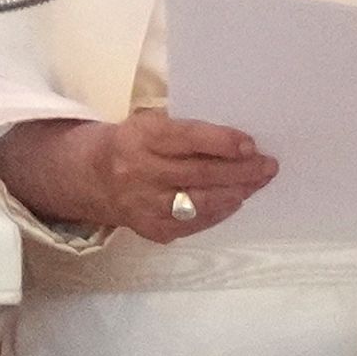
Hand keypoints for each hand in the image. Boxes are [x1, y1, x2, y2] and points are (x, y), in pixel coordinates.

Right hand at [0, 111, 273, 243]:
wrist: (88, 177)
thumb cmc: (131, 143)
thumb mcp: (148, 125)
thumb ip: (184, 133)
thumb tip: (238, 143)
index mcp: (139, 138)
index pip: (187, 140)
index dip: (222, 143)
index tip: (251, 145)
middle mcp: (139, 173)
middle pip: (200, 174)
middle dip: (240, 171)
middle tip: (268, 166)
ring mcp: (145, 206)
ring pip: (201, 203)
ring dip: (235, 193)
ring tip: (256, 183)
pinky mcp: (151, 230)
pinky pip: (194, 224)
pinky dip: (218, 212)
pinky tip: (234, 200)